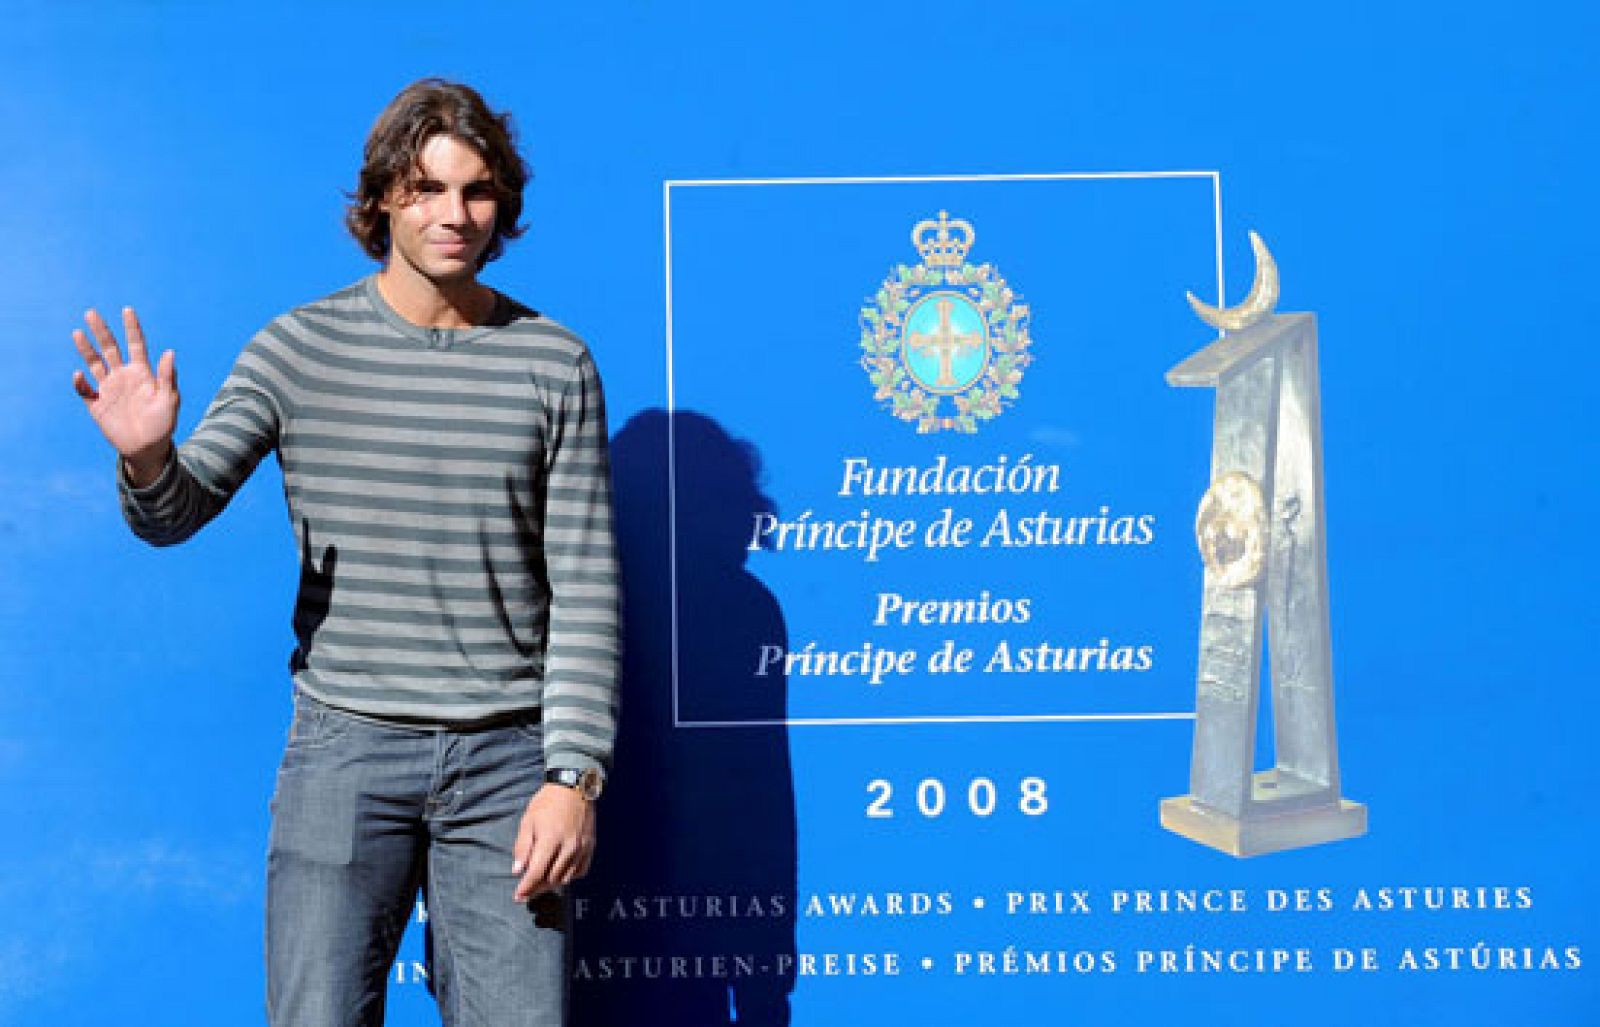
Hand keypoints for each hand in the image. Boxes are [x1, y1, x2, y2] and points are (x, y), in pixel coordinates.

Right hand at [71, 307, 178, 485]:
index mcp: (142, 373)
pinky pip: (84, 390)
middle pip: (110, 348)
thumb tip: (169, 352)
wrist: (147, 448)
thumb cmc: (163, 424)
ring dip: (85, 348)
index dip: (132, 328)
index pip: (135, 345)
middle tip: (91, 312)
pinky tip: (80, 375)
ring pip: (94, 363)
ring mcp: (109, 389)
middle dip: (101, 331)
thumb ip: (167, 377)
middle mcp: (123, 377)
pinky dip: (80, 382)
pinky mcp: (97, 404)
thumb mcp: (169, 400)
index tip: (127, 310)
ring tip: (78, 332)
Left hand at [511, 783, 595, 901]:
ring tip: (542, 881)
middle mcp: (568, 847)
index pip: (537, 873)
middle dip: (537, 888)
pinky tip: (560, 871)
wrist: (574, 787)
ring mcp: (582, 848)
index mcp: (550, 839)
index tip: (517, 897)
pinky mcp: (590, 847)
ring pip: (566, 878)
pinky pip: (580, 871)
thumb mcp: (528, 821)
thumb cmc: (547, 803)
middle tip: (527, 889)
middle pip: (552, 879)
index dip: (526, 888)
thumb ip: (522, 847)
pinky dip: (569, 875)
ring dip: (552, 883)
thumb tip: (517, 871)